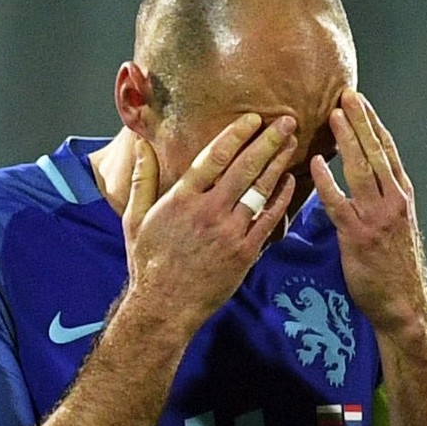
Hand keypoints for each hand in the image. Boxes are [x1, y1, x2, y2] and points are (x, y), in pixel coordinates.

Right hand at [122, 114, 297, 332]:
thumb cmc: (147, 262)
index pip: (215, 156)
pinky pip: (268, 219)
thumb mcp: (135, 218)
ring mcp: (229, 232)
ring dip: (278, 164)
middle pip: (244, 167)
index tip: (253, 119)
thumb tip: (140, 144)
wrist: (164, 306)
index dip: (237, 134)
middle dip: (268, 141)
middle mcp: (207, 211)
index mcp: (181, 199)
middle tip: (286, 122)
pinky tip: (289, 181)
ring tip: (291, 144)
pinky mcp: (244, 252)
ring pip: (260, 190)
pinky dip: (280, 198)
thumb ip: (142, 178)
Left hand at [311, 90, 426, 337]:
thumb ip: (381, 202)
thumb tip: (363, 183)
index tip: (361, 101)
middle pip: (375, 152)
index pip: (387, 152)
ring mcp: (376, 217)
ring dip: (347, 140)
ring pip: (361, 170)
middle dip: (361, 122)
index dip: (374, 124)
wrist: (403, 304)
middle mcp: (393, 201)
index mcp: (402, 196)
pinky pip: (339, 203)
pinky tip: (316, 163)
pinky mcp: (358, 236)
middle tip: (346, 95)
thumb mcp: (395, 228)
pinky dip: (327, 181)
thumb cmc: (394, 269)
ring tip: (333, 116)